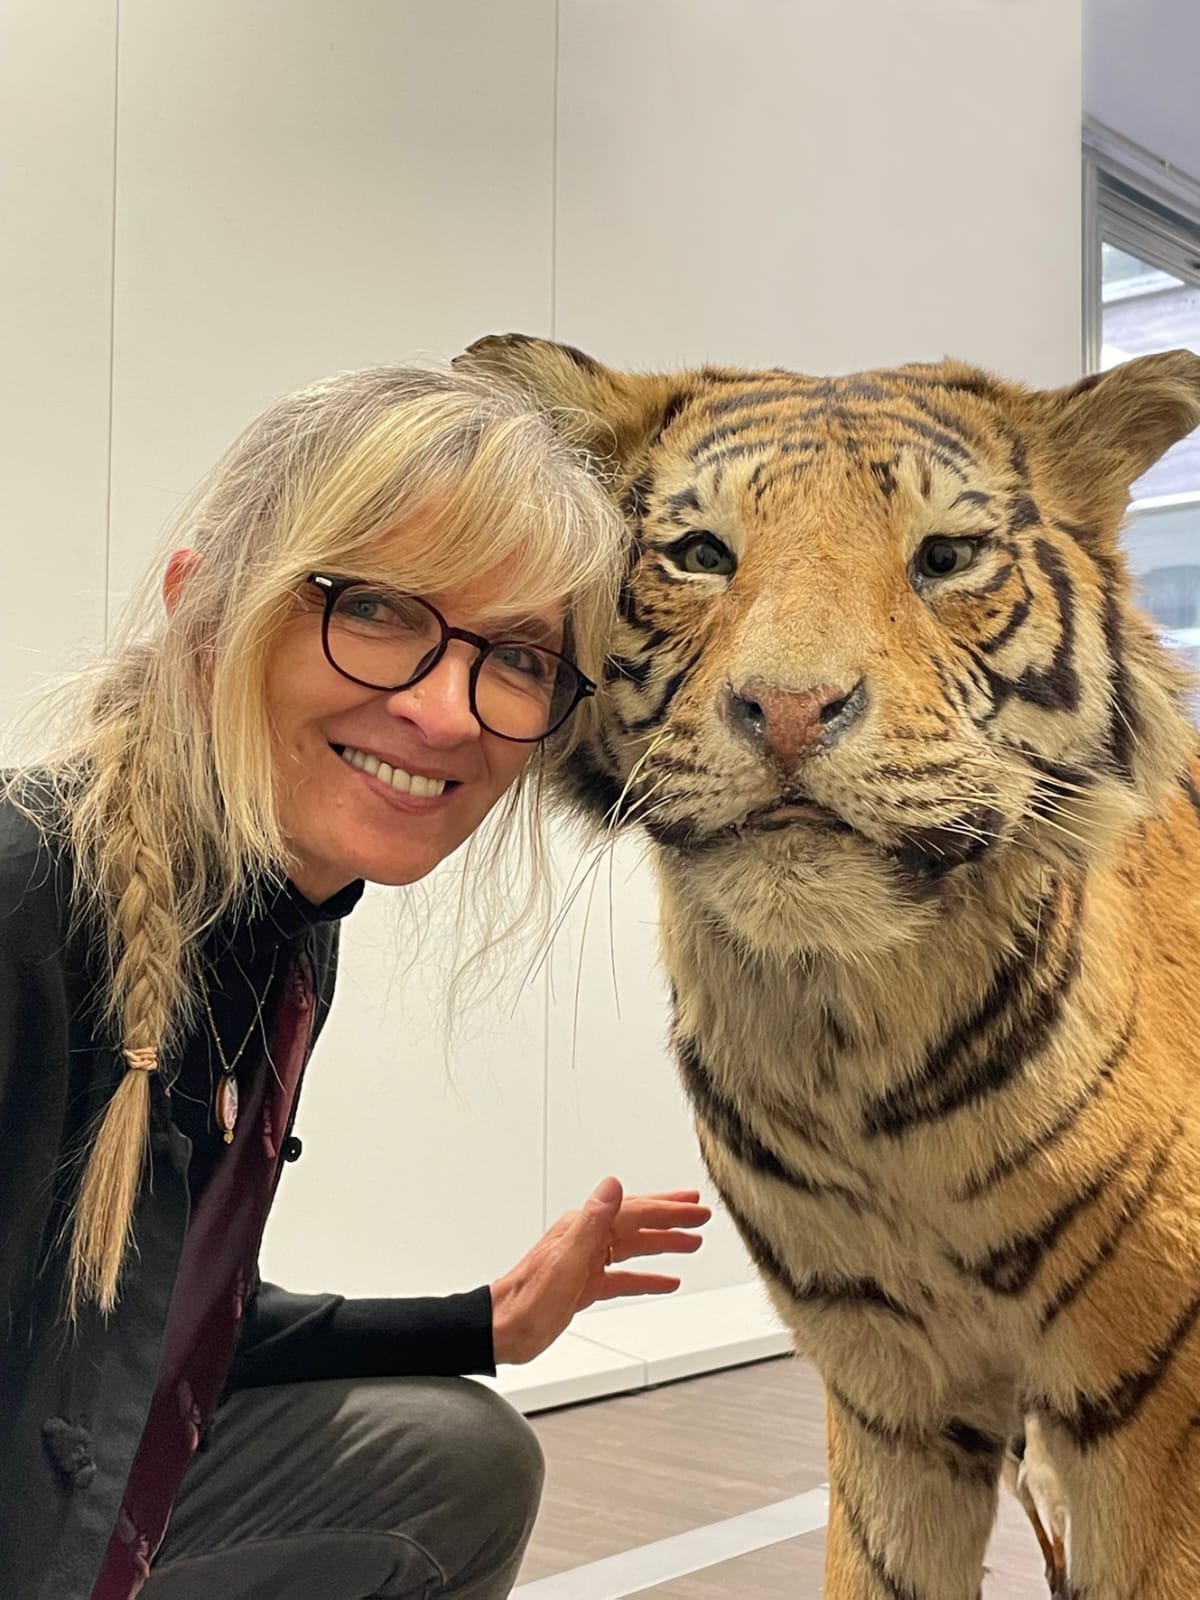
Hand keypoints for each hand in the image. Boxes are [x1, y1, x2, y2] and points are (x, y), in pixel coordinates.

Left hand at [490, 1177, 710, 1364]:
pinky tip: (664, 1281)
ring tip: (691, 1243)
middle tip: (700, 1215)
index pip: (634, 1211)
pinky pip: (623, 1277)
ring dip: (663, 1243)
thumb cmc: (527, 1300)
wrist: (502, 1330)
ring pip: (633, 1248)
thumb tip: (612, 1184)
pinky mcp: (584, 1286)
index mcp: (583, 1229)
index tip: (694, 1206)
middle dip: (670, 1218)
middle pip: (637, 1223)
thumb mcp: (566, 1260)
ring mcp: (585, 1262)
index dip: (667, 1209)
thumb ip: (592, 1221)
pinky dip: (646, 1277)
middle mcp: (585, 1240)